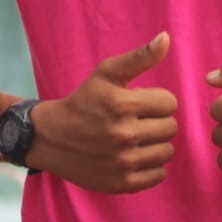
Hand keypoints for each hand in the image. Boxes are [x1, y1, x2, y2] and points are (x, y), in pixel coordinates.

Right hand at [27, 32, 177, 193]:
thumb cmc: (83, 101)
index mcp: (121, 104)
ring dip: (155, 144)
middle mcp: (123, 135)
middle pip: (171, 127)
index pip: (170, 103)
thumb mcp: (106, 74)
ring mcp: (123, 162)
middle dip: (156, 121)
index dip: (156, 100)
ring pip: (167, 152)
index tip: (139, 102)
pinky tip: (133, 156)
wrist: (51, 138)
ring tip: (135, 138)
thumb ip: (140, 57)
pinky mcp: (122, 183)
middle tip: (136, 120)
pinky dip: (150, 166)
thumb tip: (166, 38)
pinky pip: (159, 175)